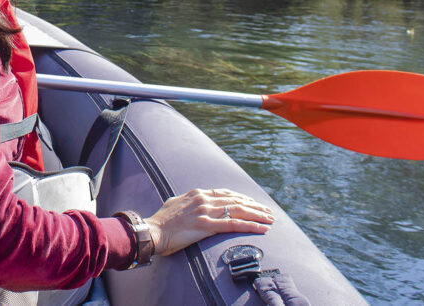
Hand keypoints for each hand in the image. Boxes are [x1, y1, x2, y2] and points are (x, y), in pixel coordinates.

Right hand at [145, 188, 273, 256]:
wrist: (153, 230)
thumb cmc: (162, 221)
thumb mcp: (176, 204)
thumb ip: (188, 202)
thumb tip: (194, 202)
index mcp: (197, 193)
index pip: (226, 193)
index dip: (242, 198)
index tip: (254, 203)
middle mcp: (203, 199)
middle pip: (236, 200)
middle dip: (255, 206)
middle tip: (269, 212)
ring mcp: (205, 211)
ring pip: (239, 210)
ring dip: (258, 215)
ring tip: (271, 220)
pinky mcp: (206, 225)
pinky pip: (234, 225)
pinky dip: (250, 226)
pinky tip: (262, 229)